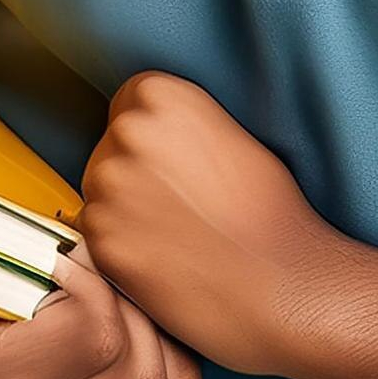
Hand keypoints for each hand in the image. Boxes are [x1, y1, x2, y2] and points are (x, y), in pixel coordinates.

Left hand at [74, 70, 341, 376]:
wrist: (280, 283)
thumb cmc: (270, 212)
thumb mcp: (230, 136)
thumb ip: (181, 127)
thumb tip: (157, 136)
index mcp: (163, 95)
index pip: (130, 100)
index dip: (152, 133)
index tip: (174, 160)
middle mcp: (129, 131)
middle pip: (110, 145)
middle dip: (134, 171)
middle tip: (178, 202)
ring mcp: (109, 185)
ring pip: (100, 191)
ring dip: (124, 210)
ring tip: (175, 233)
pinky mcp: (100, 239)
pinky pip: (97, 235)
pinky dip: (121, 248)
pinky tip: (163, 258)